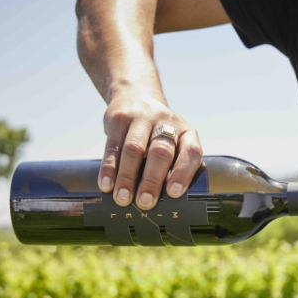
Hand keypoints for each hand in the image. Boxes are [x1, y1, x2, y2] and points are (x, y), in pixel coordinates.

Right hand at [99, 90, 202, 209]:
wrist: (136, 95)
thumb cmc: (159, 133)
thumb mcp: (175, 141)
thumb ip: (174, 166)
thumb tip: (167, 203)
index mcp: (186, 132)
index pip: (190, 152)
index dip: (183, 173)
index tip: (173, 193)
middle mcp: (166, 122)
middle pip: (160, 152)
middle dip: (152, 180)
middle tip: (145, 203)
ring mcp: (141, 118)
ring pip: (134, 149)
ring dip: (127, 177)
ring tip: (123, 198)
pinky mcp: (118, 119)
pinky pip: (113, 146)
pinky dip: (109, 168)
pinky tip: (106, 185)